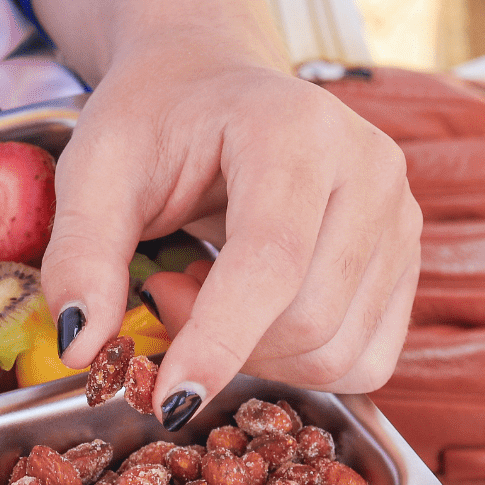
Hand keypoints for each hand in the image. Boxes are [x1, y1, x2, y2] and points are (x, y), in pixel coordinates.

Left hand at [30, 0, 419, 429]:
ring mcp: (400, 216)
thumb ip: (81, 255)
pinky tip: (252, 309)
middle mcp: (369, 169)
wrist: (208, 84)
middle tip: (166, 289)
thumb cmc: (151, 123)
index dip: (219, 342)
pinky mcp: (404, 261)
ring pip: (336, 352)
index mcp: (293, 129)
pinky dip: (296, 362)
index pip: (271, 262)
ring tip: (204, 289)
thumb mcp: (93, 171)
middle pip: (308, 321)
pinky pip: (362, 361)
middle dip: (220, 341)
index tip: (168, 400)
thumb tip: (82, 348)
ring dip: (253, 353)